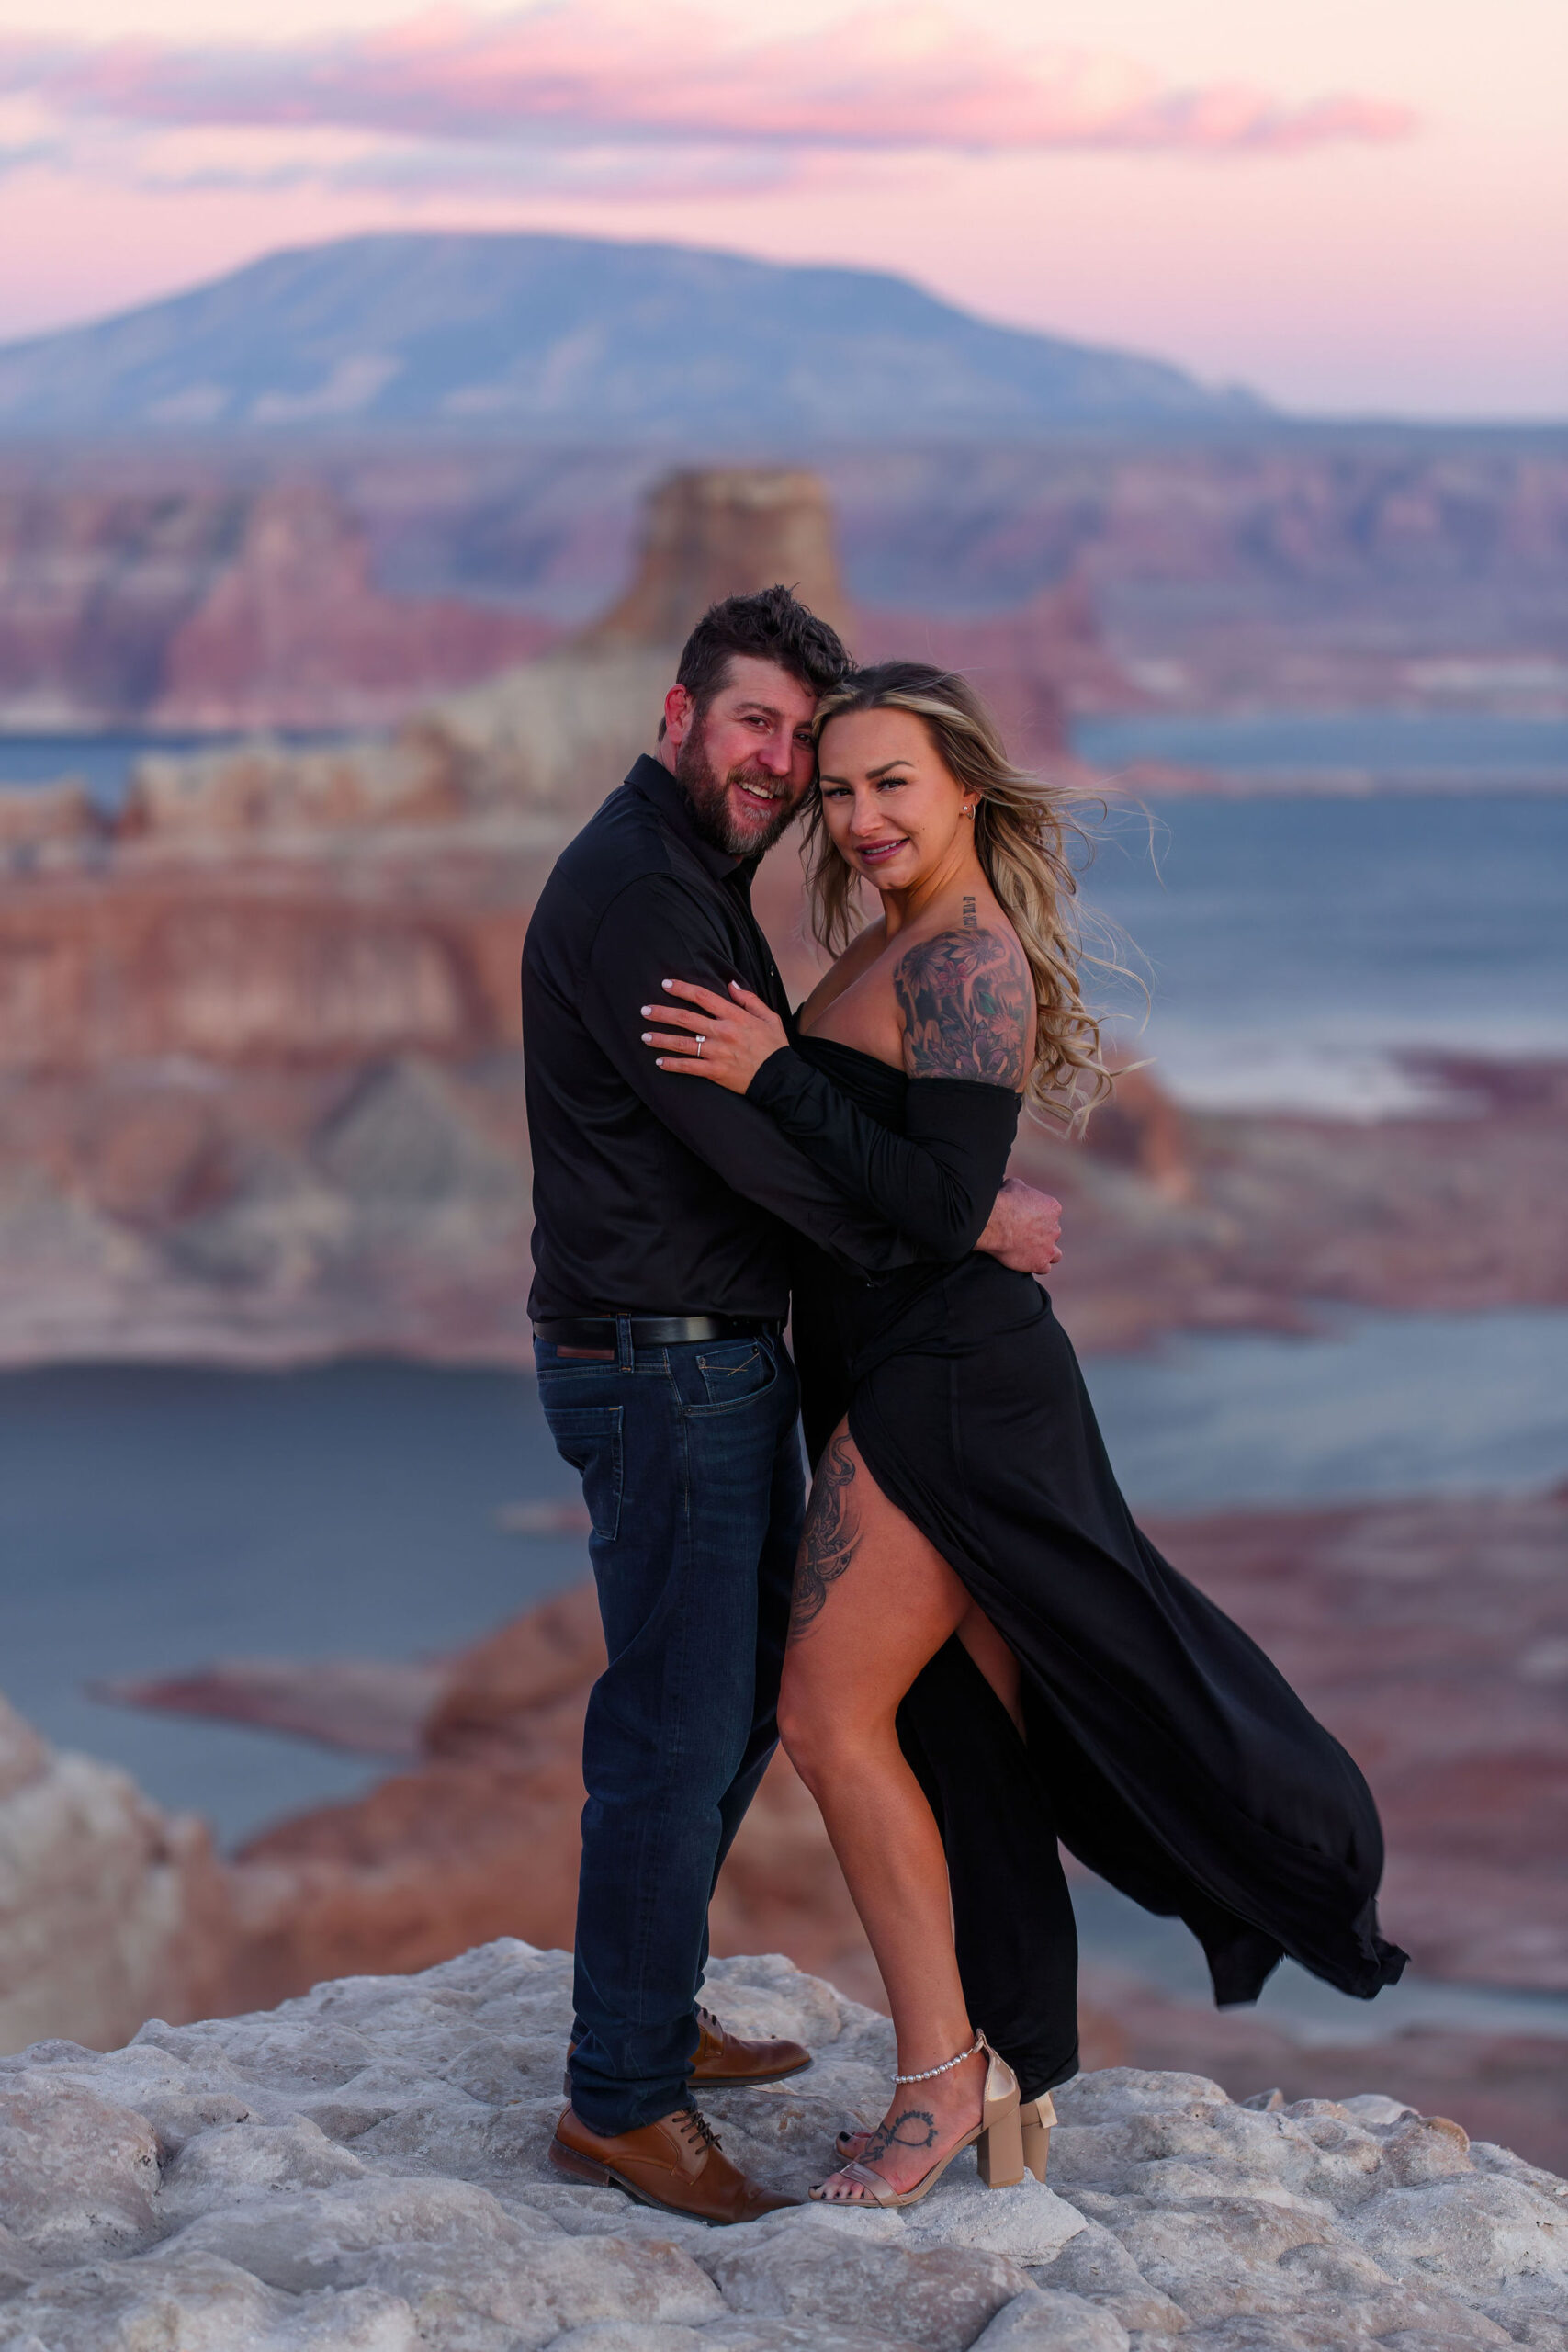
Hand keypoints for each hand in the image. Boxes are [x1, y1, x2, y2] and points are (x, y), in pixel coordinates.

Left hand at [641, 978, 788, 1096]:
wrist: (780, 1078)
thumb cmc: (774, 1047)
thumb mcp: (769, 1017)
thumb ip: (749, 999)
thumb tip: (731, 984)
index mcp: (735, 1016)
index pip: (703, 997)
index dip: (682, 989)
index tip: (666, 984)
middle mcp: (723, 1032)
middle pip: (685, 1018)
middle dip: (662, 1013)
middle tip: (645, 1010)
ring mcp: (717, 1052)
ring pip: (682, 1043)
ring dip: (661, 1038)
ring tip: (644, 1036)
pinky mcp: (715, 1071)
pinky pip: (688, 1067)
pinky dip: (672, 1064)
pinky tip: (659, 1062)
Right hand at [976, 1177, 1062, 1273]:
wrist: (992, 1222)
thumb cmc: (1002, 1202)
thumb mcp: (1013, 1185)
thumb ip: (1022, 1190)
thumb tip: (1016, 1189)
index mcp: (1052, 1208)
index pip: (1050, 1213)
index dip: (1037, 1215)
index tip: (1024, 1217)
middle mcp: (1055, 1228)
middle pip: (1051, 1232)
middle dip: (1040, 1233)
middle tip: (1022, 1233)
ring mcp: (1049, 1247)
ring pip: (1055, 1254)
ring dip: (1046, 1252)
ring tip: (1030, 1251)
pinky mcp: (1040, 1263)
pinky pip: (1045, 1267)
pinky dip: (1037, 1265)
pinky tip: (1026, 1261)